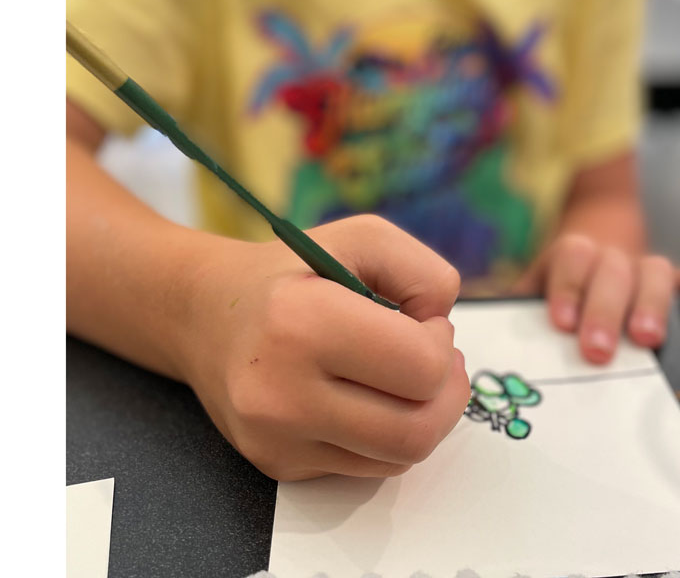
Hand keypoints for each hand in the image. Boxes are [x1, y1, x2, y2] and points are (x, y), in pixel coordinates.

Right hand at [180, 215, 469, 480]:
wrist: (204, 315)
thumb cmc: (294, 273)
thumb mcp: (364, 238)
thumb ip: (425, 275)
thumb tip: (443, 336)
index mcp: (301, 322)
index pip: (422, 368)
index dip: (440, 343)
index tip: (422, 323)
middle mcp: (279, 391)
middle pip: (417, 429)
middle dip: (445, 393)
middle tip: (431, 360)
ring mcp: (275, 438)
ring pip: (400, 459)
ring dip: (423, 418)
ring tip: (405, 379)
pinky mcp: (278, 465)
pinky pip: (368, 469)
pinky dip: (385, 436)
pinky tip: (367, 399)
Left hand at [516, 234, 679, 363]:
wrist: (591, 262)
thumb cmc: (556, 299)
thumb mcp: (528, 297)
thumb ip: (508, 312)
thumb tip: (470, 331)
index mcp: (570, 258)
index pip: (570, 258)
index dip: (567, 288)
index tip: (561, 324)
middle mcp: (609, 258)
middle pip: (611, 268)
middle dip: (604, 309)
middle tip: (597, 350)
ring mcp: (643, 268)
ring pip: (654, 270)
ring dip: (651, 303)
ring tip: (647, 339)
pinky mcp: (674, 283)